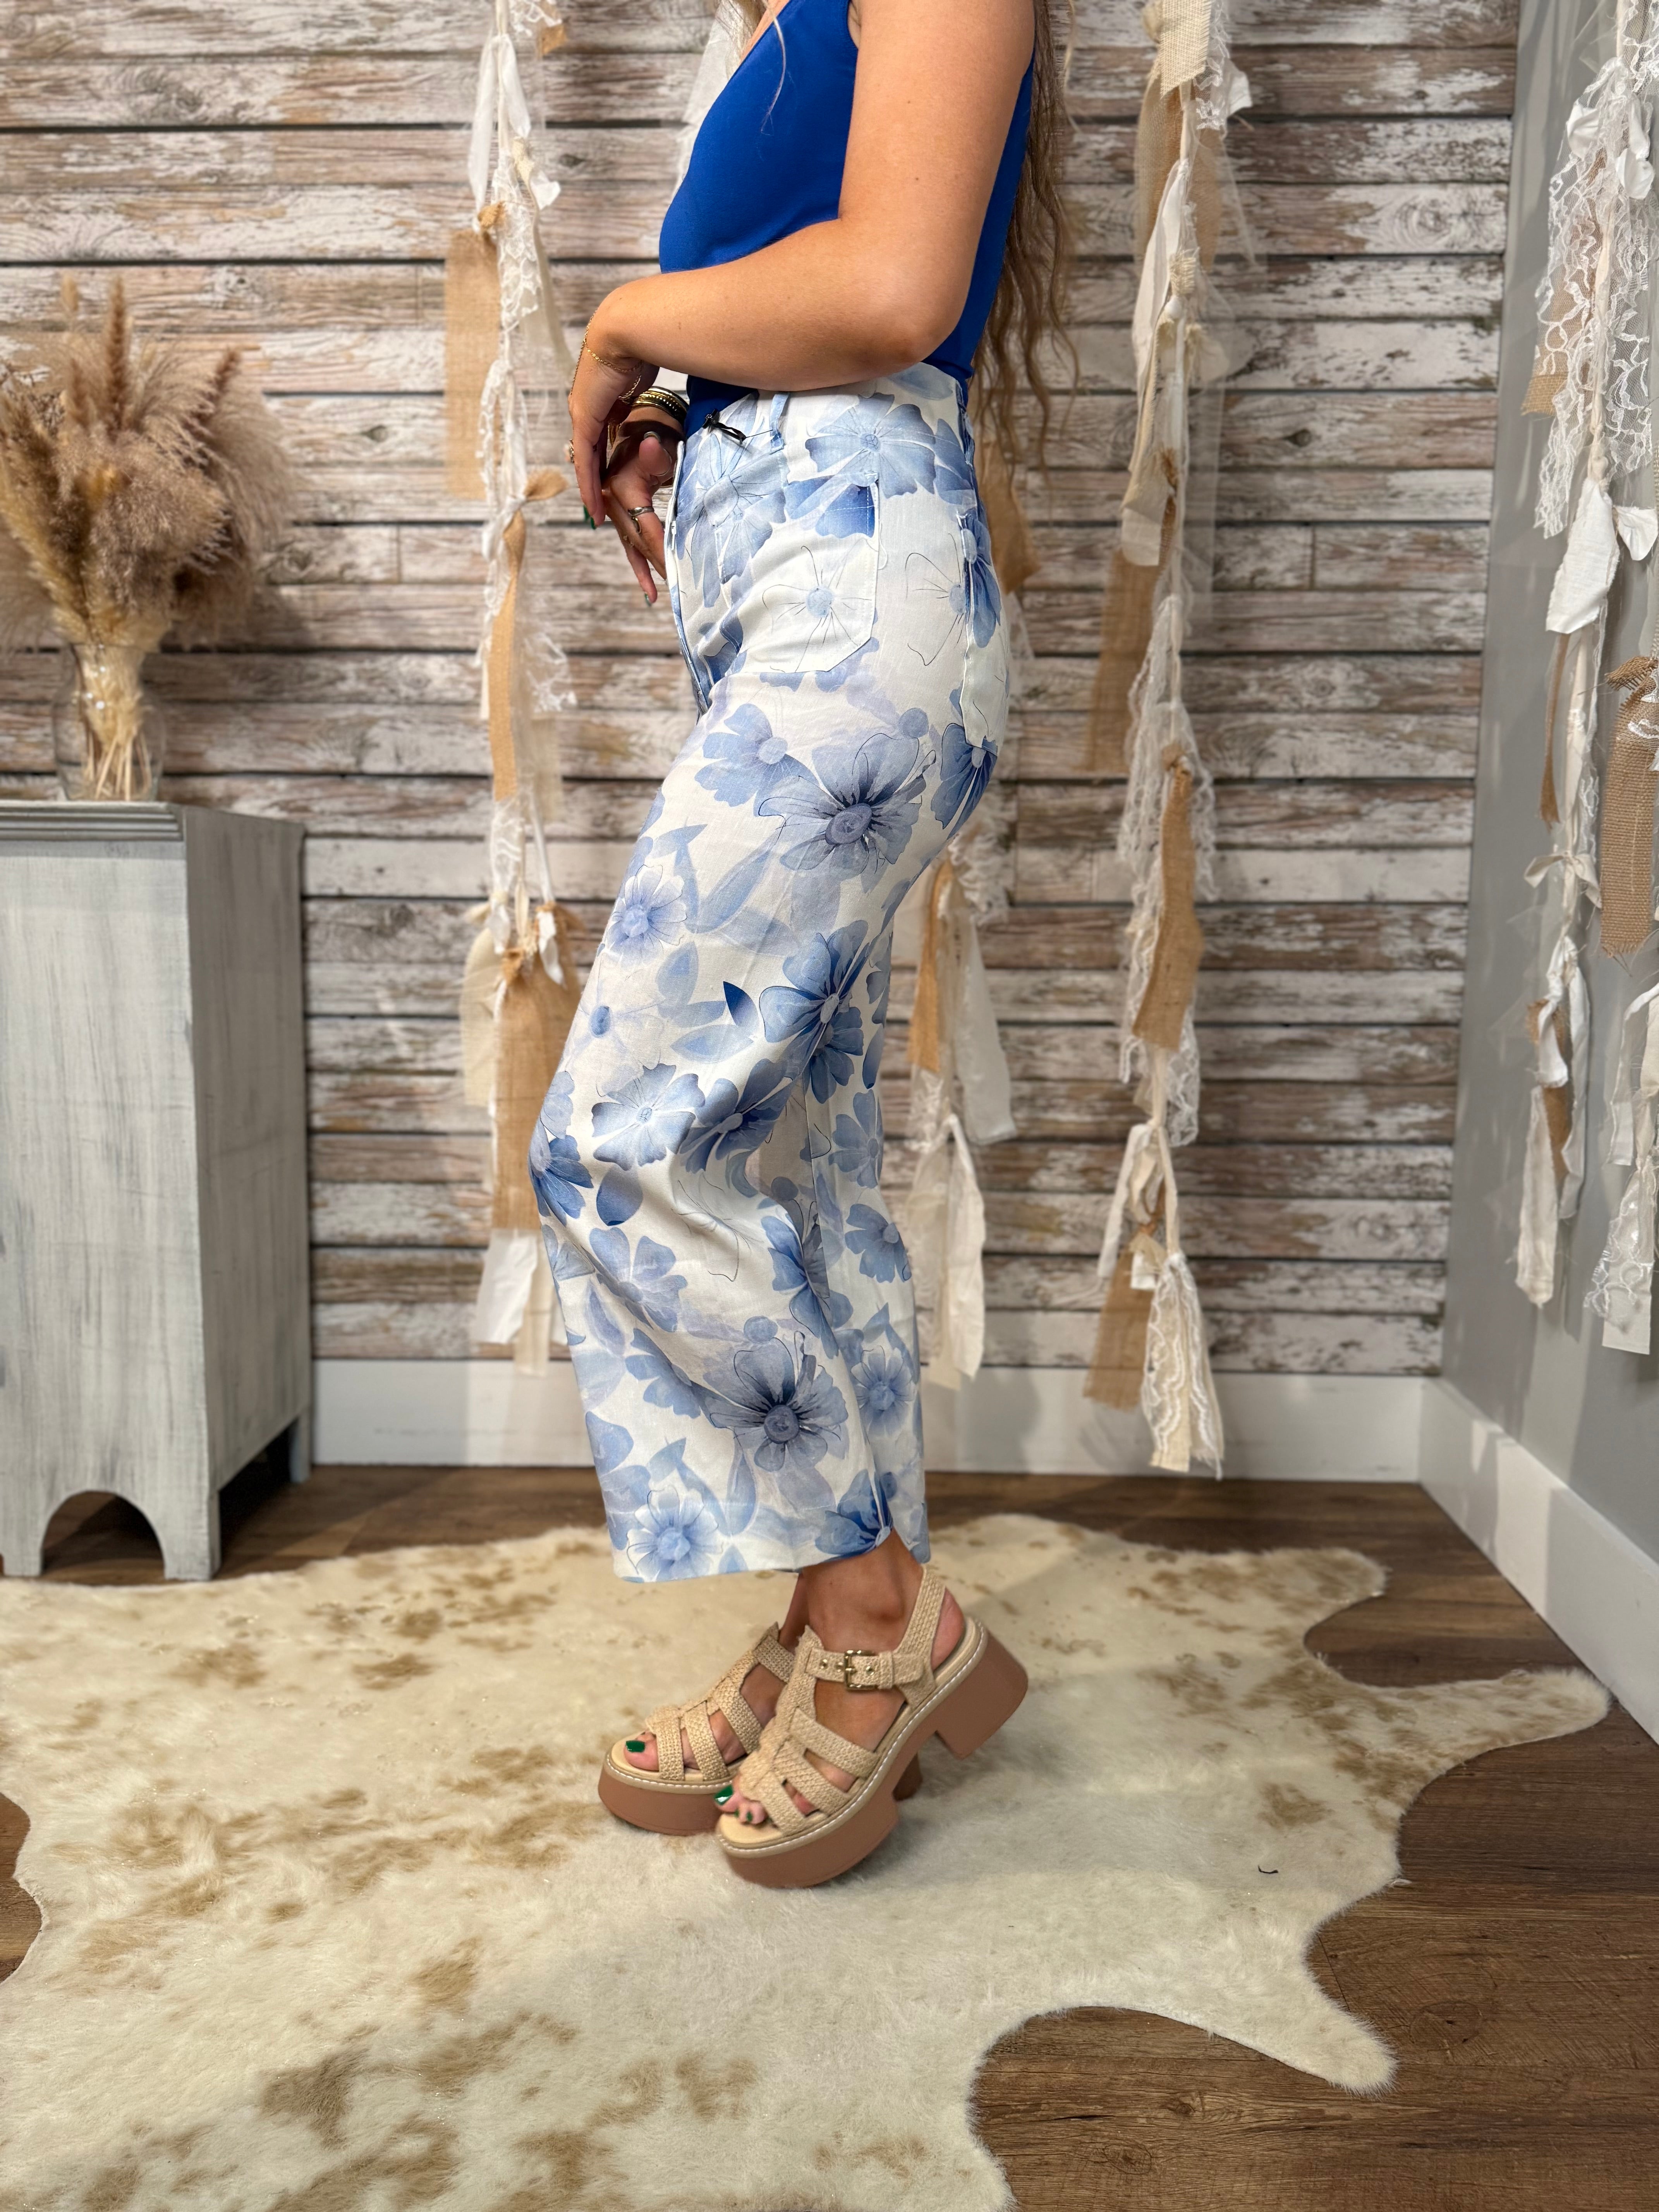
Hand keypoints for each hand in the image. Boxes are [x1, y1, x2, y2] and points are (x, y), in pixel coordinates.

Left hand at [567, 323, 653, 529]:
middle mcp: (590, 403)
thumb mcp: (650, 376)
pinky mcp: (584, 417)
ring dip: (592, 488)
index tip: (617, 479)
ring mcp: (584, 411)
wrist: (631, 324)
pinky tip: (595, 507)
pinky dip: (589, 485)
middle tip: (606, 505)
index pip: (606, 433)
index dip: (610, 458)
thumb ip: (651, 394)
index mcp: (606, 393)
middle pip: (594, 450)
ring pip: (587, 460)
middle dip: (599, 479)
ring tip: (599, 515)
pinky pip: (586, 460)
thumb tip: (669, 404)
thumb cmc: (648, 341)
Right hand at [602, 416, 679, 602]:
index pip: (645, 527)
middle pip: (637, 541)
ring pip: (632, 545)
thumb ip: (658, 455)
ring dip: (646, 570)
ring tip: (658, 593)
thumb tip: (650, 448)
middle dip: (657, 564)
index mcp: (620, 488)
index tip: (677, 571)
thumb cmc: (657, 432)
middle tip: (678, 585)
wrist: (643, 423)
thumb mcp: (661, 442)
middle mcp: (611, 500)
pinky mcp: (618, 512)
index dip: (661, 551)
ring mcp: (612, 508)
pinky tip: (649, 590)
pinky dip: (638, 565)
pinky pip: (628, 543)